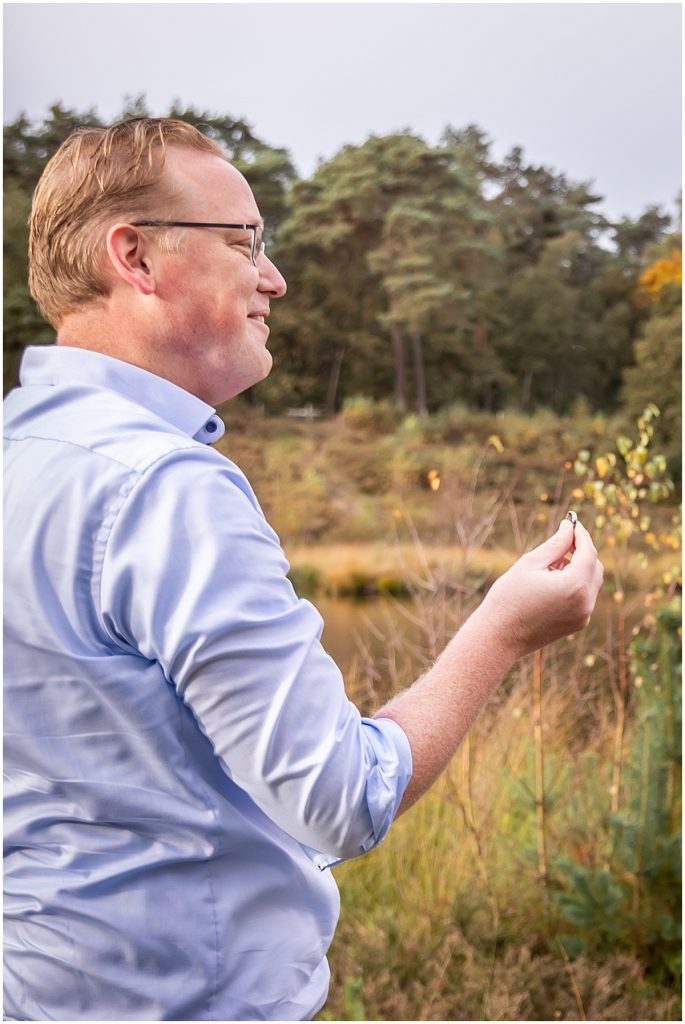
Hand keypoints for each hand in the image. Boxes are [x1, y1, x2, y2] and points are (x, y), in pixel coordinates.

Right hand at [477, 519, 603, 657]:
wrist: (498, 637)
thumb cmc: (509, 598)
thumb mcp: (531, 563)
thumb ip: (555, 544)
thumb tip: (569, 527)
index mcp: (575, 585)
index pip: (588, 552)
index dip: (581, 534)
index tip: (571, 522)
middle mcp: (585, 602)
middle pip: (595, 566)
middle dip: (582, 550)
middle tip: (563, 539)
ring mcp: (583, 616)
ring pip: (591, 582)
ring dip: (578, 567)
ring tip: (550, 564)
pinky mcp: (577, 624)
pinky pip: (584, 597)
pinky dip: (575, 584)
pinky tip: (551, 582)